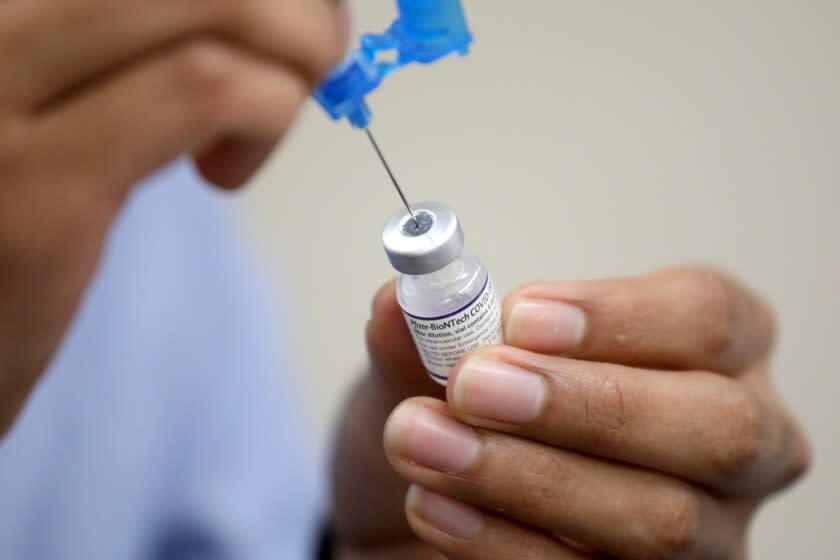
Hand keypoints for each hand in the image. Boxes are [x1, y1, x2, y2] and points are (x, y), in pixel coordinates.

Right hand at [0, 0, 347, 433]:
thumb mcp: (48, 82)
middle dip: (293, 0)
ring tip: (276, 111)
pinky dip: (267, 116)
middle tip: (318, 50)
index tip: (298, 5)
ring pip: (218, 0)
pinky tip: (228, 170)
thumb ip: (127, 33)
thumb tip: (265, 5)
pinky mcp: (38, 181)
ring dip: (296, 51)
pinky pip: (206, 92)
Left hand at [374, 268, 808, 558]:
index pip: (708, 317)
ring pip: (662, 519)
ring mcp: (706, 534)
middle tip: (475, 386)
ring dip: (530, 478)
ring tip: (426, 442)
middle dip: (589, 404)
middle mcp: (731, 444)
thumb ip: (428, 331)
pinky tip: (436, 506)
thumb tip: (402, 303)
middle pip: (718, 425)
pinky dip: (505, 543)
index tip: (519, 318)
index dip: (621, 317)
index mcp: (710, 351)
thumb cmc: (462, 415)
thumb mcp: (434, 359)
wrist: (422, 505)